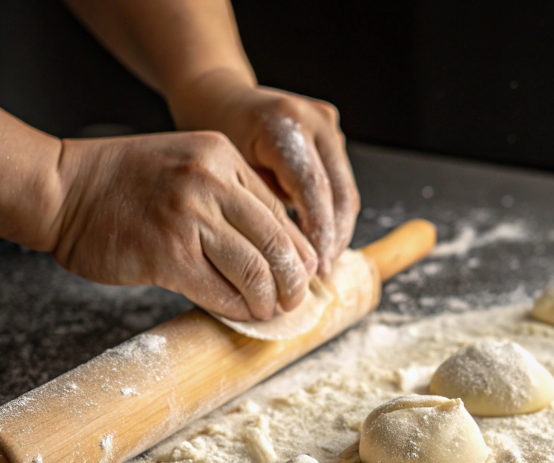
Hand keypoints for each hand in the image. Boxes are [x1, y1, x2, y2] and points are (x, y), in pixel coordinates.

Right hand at [49, 131, 317, 320]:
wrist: (61, 189)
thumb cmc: (121, 183)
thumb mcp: (186, 166)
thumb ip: (228, 196)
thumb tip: (271, 249)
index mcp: (221, 156)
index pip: (278, 212)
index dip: (297, 251)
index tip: (302, 274)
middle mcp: (211, 182)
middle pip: (277, 243)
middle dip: (294, 281)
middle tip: (294, 301)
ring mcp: (189, 217)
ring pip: (255, 271)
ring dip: (268, 301)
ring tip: (268, 312)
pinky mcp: (167, 254)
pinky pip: (220, 292)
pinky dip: (237, 309)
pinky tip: (242, 314)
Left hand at [171, 76, 360, 275]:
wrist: (217, 94)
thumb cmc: (209, 134)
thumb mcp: (225, 172)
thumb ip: (254, 209)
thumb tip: (275, 264)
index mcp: (283, 124)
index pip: (313, 190)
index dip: (319, 235)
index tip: (315, 271)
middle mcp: (313, 120)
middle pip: (338, 193)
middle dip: (333, 239)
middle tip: (321, 275)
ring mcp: (328, 125)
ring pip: (344, 191)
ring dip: (336, 231)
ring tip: (321, 265)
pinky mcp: (333, 135)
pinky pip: (339, 184)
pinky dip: (331, 215)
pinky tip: (319, 243)